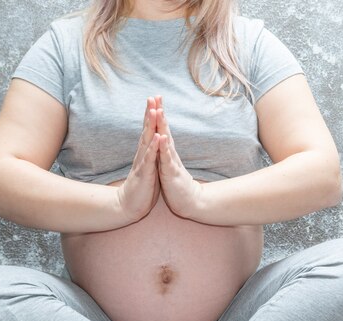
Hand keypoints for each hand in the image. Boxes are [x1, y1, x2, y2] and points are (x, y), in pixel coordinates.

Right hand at [116, 96, 161, 221]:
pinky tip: (159, 138)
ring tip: (155, 111)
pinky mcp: (144, 174)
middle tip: (152, 97)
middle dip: (150, 113)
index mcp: (145, 153)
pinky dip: (154, 148)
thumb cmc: (141, 187)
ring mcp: (142, 163)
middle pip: (146, 130)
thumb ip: (150, 154)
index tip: (155, 99)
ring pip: (147, 141)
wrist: (129, 205)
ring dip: (151, 126)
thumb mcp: (148, 167)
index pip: (149, 131)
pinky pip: (150, 159)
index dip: (152, 115)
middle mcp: (142, 155)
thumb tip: (153, 141)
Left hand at [155, 97, 203, 218]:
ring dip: (162, 126)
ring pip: (166, 140)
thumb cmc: (178, 184)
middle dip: (160, 112)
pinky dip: (164, 148)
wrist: (189, 202)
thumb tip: (162, 139)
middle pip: (164, 129)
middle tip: (156, 96)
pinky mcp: (171, 173)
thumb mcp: (169, 165)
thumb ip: (166, 152)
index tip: (153, 98)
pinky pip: (167, 159)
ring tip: (159, 111)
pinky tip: (161, 137)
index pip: (161, 129)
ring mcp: (172, 162)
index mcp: (167, 152)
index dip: (157, 114)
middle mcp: (170, 153)